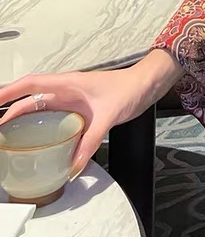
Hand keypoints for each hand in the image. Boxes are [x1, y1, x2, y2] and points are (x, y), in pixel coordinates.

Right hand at [0, 50, 180, 177]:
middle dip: (10, 108)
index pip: (33, 83)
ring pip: (40, 106)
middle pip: (31, 96)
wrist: (146, 85)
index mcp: (69, 83)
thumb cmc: (129, 89)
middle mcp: (67, 89)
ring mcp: (72, 99)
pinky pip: (53, 115)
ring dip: (22, 116)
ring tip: (7, 133)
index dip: (11, 90)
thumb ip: (90, 141)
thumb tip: (74, 165)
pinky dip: (40, 124)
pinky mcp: (78, 108)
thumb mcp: (108, 116)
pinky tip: (36, 138)